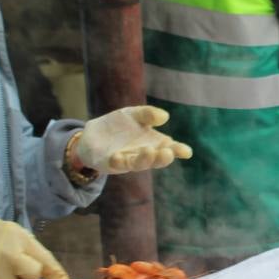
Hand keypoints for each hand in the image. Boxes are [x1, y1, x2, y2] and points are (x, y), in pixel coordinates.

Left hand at [75, 105, 191, 174]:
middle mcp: (142, 154)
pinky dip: (118, 161)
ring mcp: (127, 160)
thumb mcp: (132, 114)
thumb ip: (147, 114)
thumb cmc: (118, 126)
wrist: (92, 135)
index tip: (186, 152)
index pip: (169, 148)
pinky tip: (119, 156)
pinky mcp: (110, 163)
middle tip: (168, 152)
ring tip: (149, 151)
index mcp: (153, 143)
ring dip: (144, 159)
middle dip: (162, 158)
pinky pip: (115, 164)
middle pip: (155, 159)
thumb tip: (164, 117)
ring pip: (137, 163)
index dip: (179, 150)